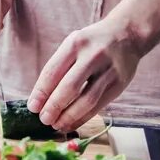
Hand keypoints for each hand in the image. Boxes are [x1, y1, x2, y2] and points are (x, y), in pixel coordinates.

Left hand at [27, 17, 143, 132]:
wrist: (127, 34)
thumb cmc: (92, 43)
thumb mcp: (73, 44)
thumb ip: (60, 66)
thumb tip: (41, 97)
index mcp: (75, 44)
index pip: (53, 71)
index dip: (41, 92)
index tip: (32, 106)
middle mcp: (92, 56)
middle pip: (69, 87)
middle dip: (54, 106)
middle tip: (44, 119)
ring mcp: (108, 71)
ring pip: (86, 100)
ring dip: (69, 116)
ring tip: (57, 125)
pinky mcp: (119, 84)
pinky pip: (99, 105)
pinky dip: (84, 117)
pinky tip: (72, 123)